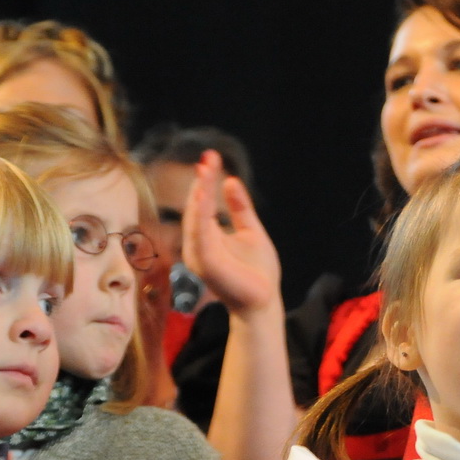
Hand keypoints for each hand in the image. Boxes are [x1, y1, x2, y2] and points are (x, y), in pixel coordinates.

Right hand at [182, 150, 282, 316]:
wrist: (264, 301)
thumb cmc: (257, 272)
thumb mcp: (250, 231)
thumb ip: (240, 208)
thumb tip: (230, 180)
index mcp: (206, 237)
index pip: (201, 204)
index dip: (204, 180)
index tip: (211, 157)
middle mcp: (197, 245)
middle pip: (195, 208)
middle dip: (200, 182)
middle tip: (208, 159)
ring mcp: (199, 255)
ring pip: (195, 219)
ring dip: (198, 194)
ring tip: (204, 172)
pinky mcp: (206, 265)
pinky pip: (200, 236)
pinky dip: (200, 215)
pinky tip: (204, 196)